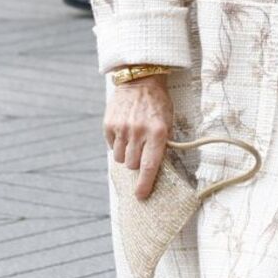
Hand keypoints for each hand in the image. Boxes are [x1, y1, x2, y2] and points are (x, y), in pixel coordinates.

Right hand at [104, 75, 173, 199]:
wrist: (140, 80)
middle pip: (133, 165)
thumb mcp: (167, 123)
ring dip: (127, 155)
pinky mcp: (109, 125)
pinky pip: (112, 147)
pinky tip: (125, 132)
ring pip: (121, 159)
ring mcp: (122, 128)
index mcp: (158, 133)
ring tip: (133, 140)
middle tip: (141, 151)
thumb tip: (153, 171)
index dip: (144, 184)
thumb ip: (162, 145)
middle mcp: (139, 132)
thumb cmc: (158, 105)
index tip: (140, 196)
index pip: (149, 166)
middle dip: (137, 163)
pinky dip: (118, 144)